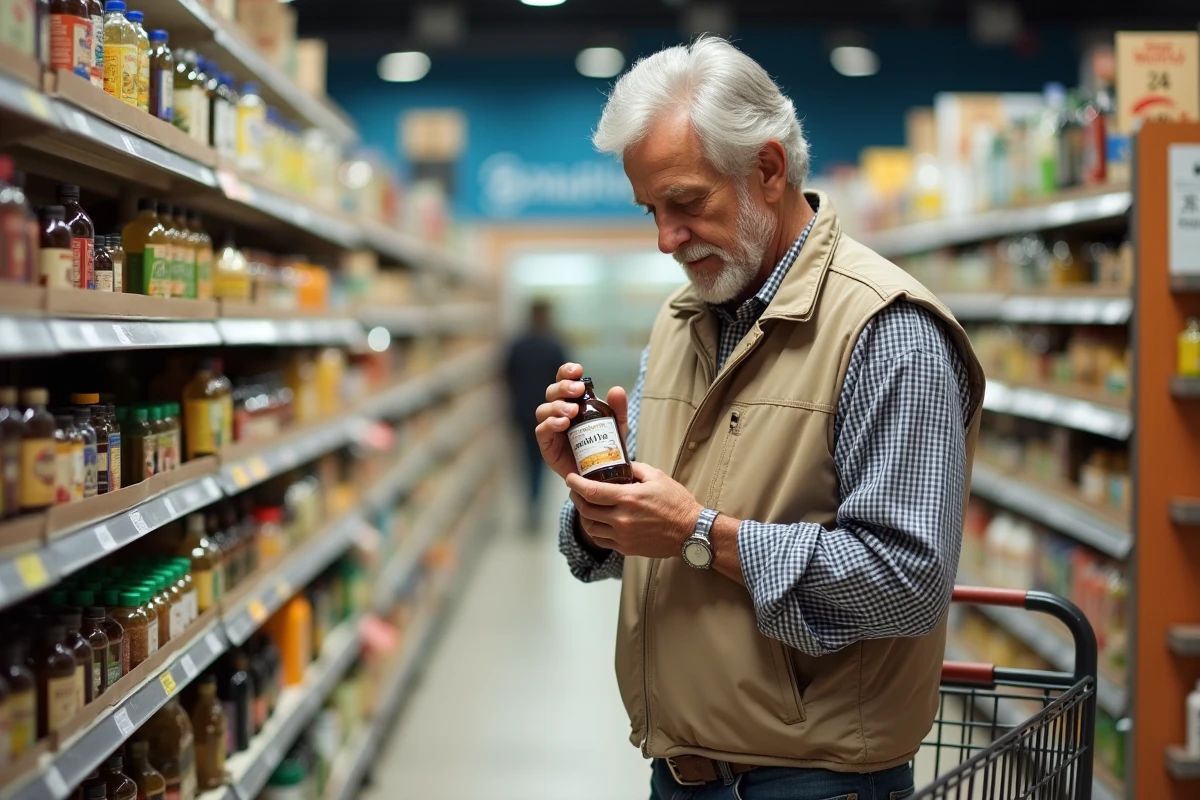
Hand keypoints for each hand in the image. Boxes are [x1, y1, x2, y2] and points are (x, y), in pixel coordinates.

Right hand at [534, 363, 628, 480]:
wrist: (601, 474)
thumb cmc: (605, 445)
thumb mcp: (616, 426)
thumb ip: (618, 409)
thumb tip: (617, 390)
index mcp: (571, 401)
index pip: (563, 380)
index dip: (566, 372)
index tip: (578, 370)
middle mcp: (558, 412)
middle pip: (551, 392)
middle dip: (563, 387)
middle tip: (578, 390)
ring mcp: (550, 429)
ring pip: (543, 410)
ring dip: (557, 406)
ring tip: (573, 411)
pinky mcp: (547, 446)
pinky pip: (541, 431)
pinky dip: (550, 424)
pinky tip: (563, 423)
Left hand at [567, 462, 703, 559]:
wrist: (691, 531)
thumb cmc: (677, 502)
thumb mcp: (657, 476)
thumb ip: (634, 468)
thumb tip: (618, 463)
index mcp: (629, 498)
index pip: (591, 491)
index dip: (575, 484)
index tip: (570, 478)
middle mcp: (623, 519)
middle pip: (586, 510)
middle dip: (576, 498)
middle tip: (576, 490)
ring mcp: (623, 536)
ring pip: (590, 527)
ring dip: (584, 515)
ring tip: (586, 505)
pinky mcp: (626, 548)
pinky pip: (601, 540)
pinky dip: (595, 530)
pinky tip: (598, 521)